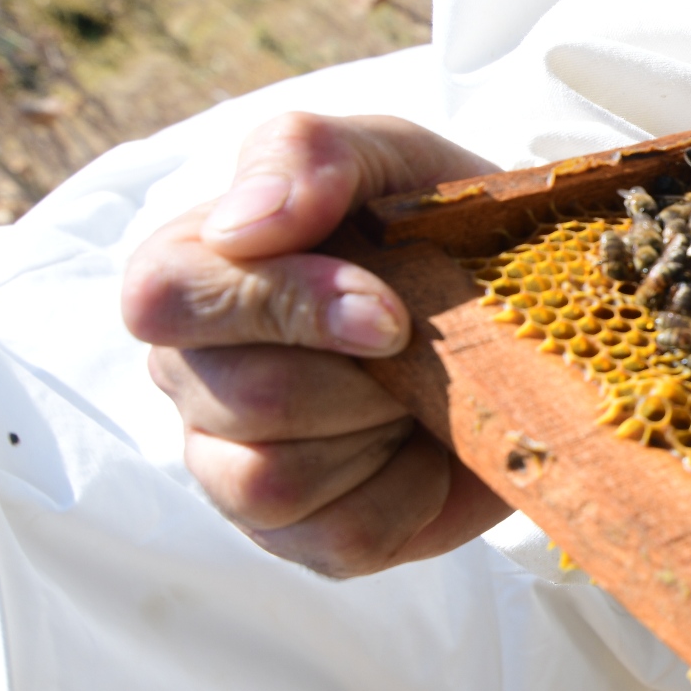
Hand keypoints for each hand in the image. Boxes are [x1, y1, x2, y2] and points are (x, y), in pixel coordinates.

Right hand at [121, 112, 512, 576]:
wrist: (522, 312)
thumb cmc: (430, 225)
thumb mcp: (386, 155)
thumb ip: (306, 153)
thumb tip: (245, 225)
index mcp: (189, 273)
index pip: (167, 296)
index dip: (282, 304)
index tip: (389, 310)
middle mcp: (190, 374)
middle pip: (245, 396)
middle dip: (364, 374)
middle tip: (419, 342)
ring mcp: (232, 466)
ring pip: (277, 479)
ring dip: (381, 431)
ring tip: (417, 392)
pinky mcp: (299, 537)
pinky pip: (340, 537)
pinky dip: (410, 495)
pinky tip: (426, 451)